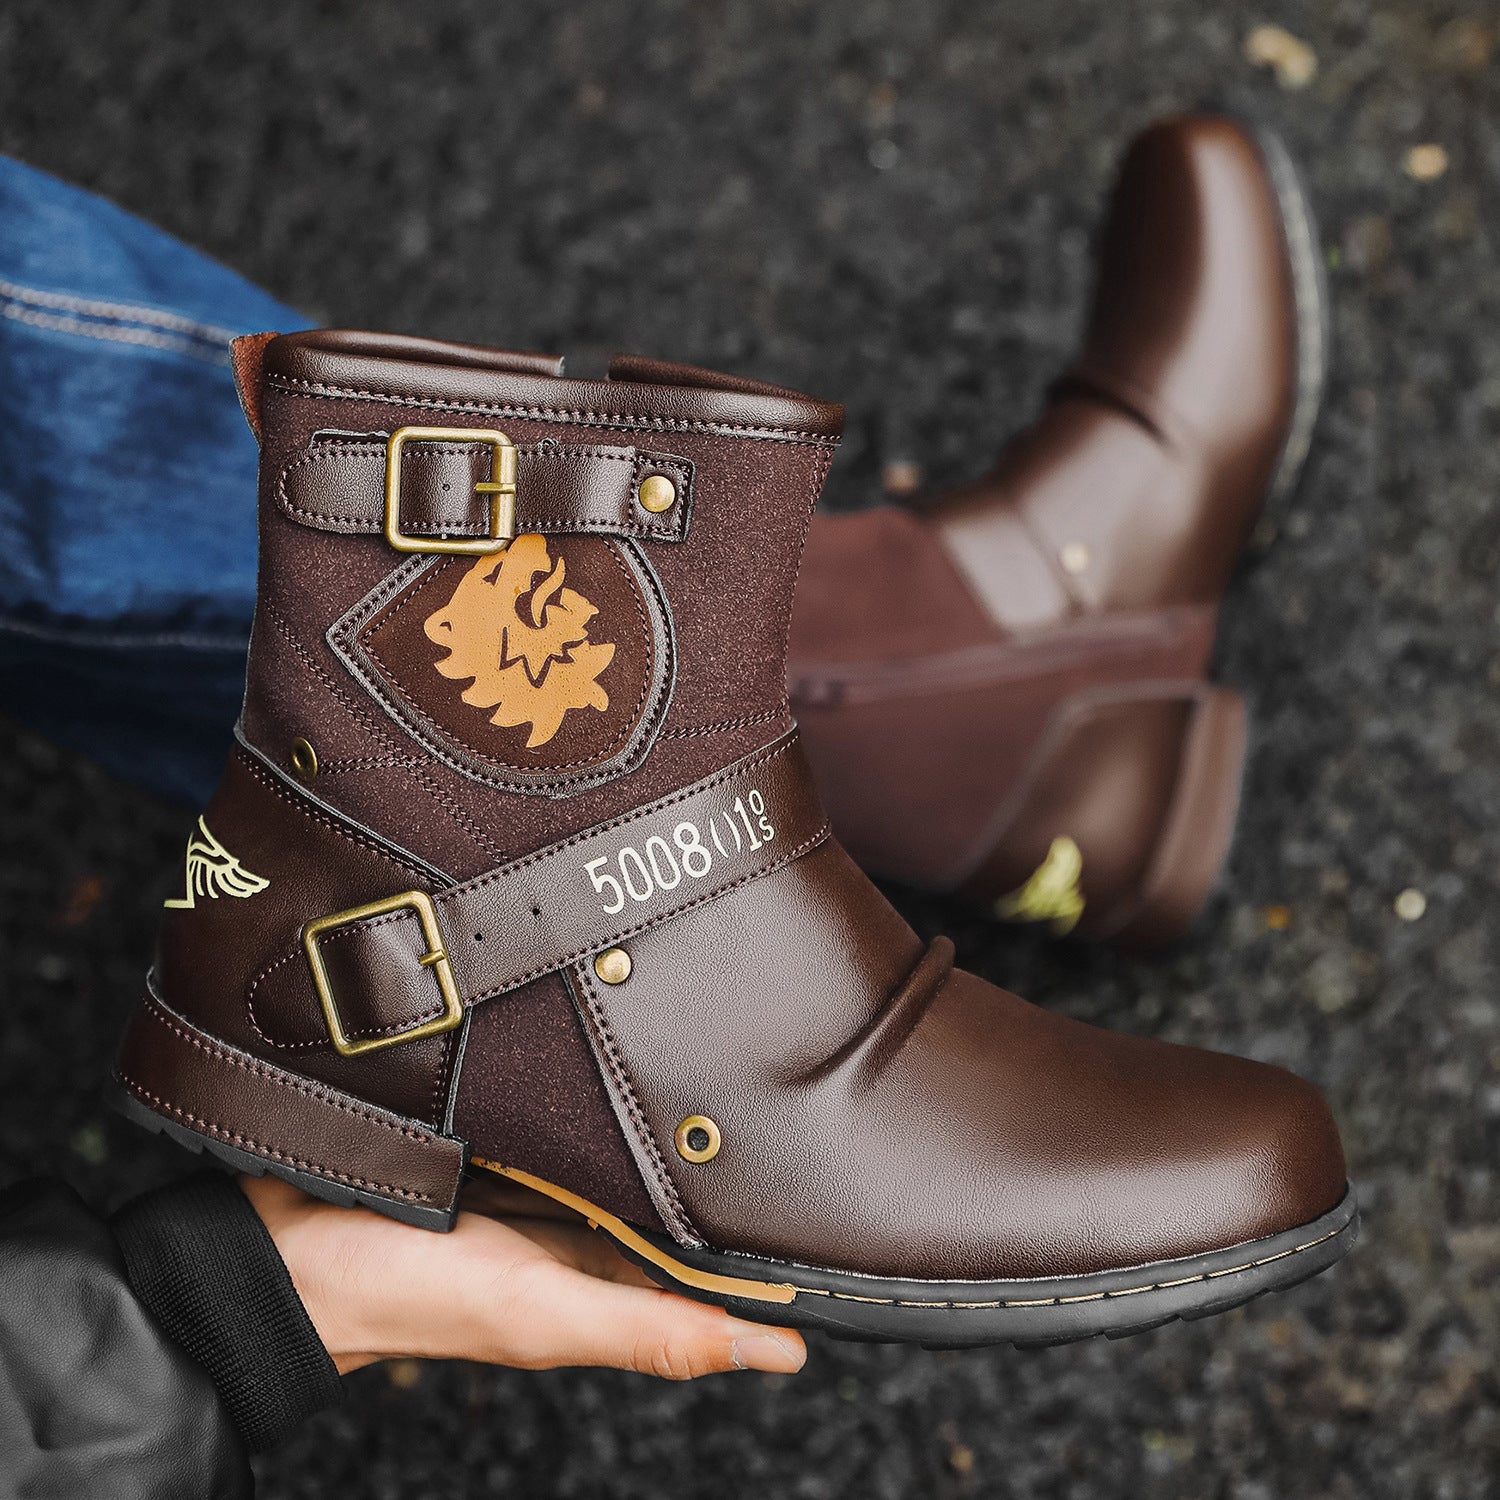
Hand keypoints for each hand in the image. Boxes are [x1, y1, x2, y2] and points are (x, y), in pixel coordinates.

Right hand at [240, 1173, 805, 1378]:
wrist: (289, 1246)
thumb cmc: (406, 1293)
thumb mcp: (538, 1313)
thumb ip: (641, 1327)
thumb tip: (755, 1351)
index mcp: (596, 1291)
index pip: (707, 1289)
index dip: (769, 1282)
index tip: (839, 1266)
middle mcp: (575, 1245)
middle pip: (676, 1224)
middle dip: (735, 1201)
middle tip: (802, 1165)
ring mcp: (538, 1198)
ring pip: (629, 1174)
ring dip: (677, 1154)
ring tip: (738, 1118)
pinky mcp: (503, 1155)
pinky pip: (570, 1135)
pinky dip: (606, 1119)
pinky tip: (628, 1090)